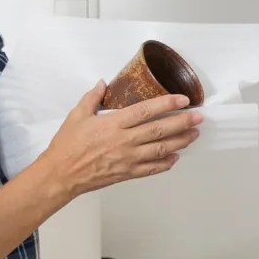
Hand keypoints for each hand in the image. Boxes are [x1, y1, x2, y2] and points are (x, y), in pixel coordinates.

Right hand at [37, 83, 198, 196]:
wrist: (61, 175)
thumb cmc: (67, 146)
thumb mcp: (76, 115)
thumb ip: (92, 98)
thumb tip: (102, 83)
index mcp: (113, 124)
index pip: (146, 111)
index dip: (167, 103)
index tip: (183, 100)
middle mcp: (124, 141)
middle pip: (160, 130)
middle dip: (182, 122)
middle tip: (198, 117)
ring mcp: (128, 159)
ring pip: (160, 149)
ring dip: (180, 141)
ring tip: (194, 134)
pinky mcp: (127, 173)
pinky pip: (151, 168)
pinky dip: (165, 163)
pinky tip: (175, 157)